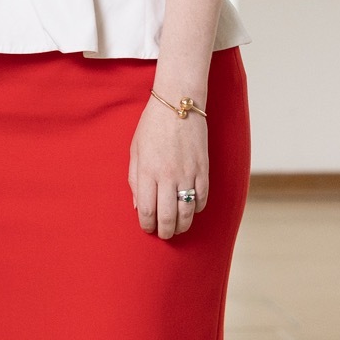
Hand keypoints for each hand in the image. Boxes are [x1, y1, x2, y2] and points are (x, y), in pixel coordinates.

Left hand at [129, 100, 208, 238]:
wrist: (178, 105)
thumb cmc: (152, 126)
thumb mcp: (135, 150)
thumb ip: (135, 179)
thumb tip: (138, 205)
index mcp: (148, 171)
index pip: (147, 209)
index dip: (147, 224)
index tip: (147, 228)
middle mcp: (168, 176)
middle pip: (168, 216)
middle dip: (165, 231)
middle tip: (164, 234)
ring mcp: (188, 174)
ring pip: (188, 212)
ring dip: (183, 225)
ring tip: (178, 228)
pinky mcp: (204, 170)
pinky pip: (202, 198)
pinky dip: (197, 209)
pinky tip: (191, 210)